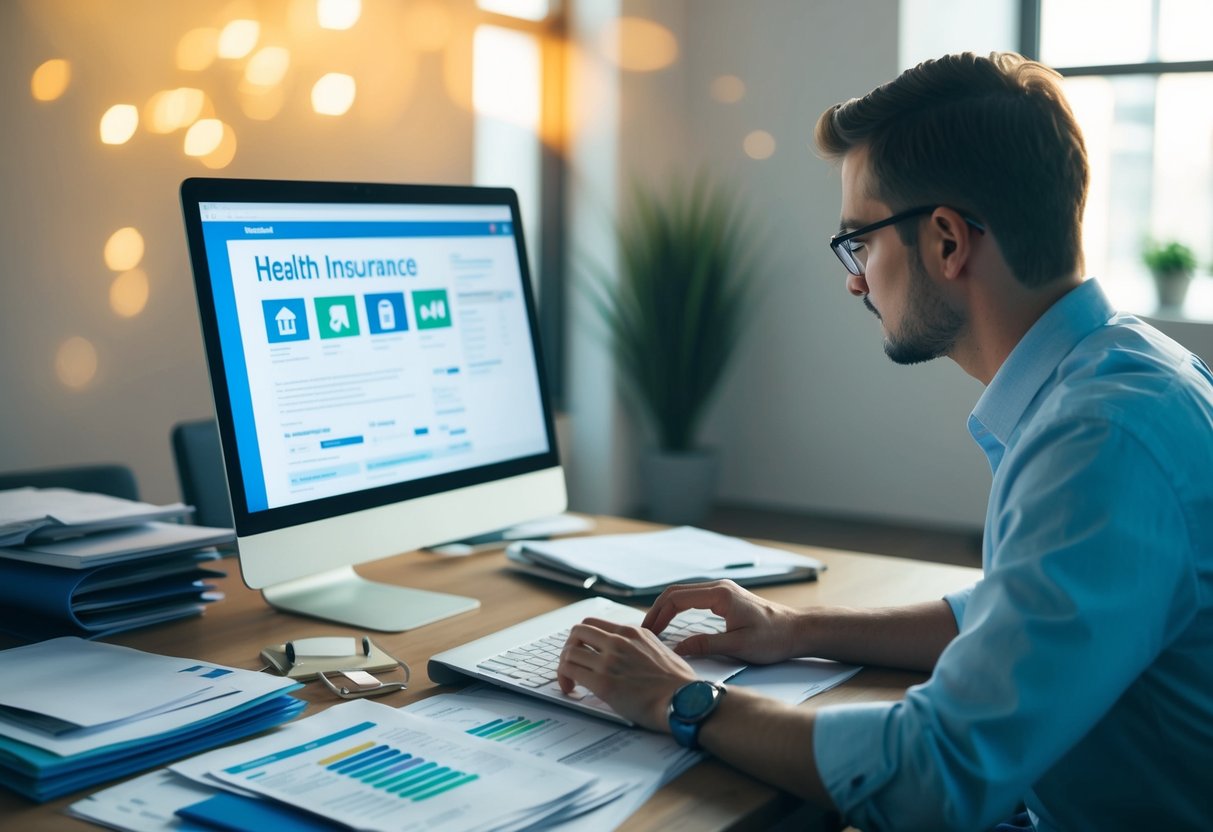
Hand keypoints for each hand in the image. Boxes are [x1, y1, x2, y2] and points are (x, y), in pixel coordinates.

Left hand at [556, 617, 696, 730]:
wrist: (685, 700)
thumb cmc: (679, 683)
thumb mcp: (660, 649)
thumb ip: (640, 646)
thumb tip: (629, 655)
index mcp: (632, 632)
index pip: (594, 624)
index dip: (583, 638)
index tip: (583, 651)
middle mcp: (619, 641)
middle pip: (577, 631)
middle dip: (570, 646)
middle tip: (572, 663)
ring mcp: (610, 661)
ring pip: (569, 651)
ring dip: (564, 664)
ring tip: (569, 680)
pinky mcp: (603, 682)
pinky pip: (570, 671)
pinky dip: (564, 679)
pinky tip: (571, 689)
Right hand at [643, 580, 800, 664]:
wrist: (798, 631)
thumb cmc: (774, 638)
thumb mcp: (738, 646)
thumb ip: (705, 645)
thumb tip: (677, 648)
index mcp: (720, 595)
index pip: (677, 598)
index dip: (658, 615)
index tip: (647, 632)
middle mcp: (719, 588)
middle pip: (676, 593)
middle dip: (657, 611)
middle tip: (644, 632)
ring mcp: (722, 591)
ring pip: (684, 595)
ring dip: (666, 610)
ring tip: (654, 630)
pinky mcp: (725, 598)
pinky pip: (694, 599)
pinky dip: (678, 610)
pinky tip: (673, 624)